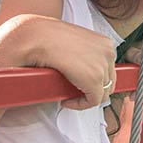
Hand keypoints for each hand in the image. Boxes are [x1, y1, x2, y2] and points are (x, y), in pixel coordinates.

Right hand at [0, 14, 116, 109]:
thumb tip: (85, 70)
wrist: (33, 36)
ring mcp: (103, 65)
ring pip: (102, 93)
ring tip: (68, 95)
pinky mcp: (94, 79)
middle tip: (73, 92)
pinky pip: (94, 101)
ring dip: (84, 97)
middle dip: (92, 90)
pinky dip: (80, 105)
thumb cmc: (46, 37)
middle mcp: (108, 52)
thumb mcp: (72, 42)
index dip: (95, 82)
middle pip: (108, 82)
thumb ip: (84, 54)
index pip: (109, 70)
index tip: (79, 85)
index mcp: (105, 43)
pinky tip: (66, 101)